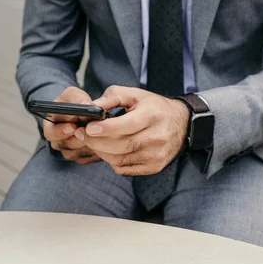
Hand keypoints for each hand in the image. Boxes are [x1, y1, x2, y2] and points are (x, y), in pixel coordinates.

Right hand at [43, 87, 101, 164]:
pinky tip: (104, 138)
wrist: (85, 112)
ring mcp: (69, 151)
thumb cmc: (75, 102)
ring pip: (79, 151)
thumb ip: (77, 99)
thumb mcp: (73, 95)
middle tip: (90, 129)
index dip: (61, 130)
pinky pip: (89, 156)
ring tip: (99, 131)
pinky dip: (97, 148)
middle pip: (66, 144)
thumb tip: (85, 105)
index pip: (51, 133)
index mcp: (50, 126)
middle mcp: (58, 141)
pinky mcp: (82, 157)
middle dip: (79, 136)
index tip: (73, 125)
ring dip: (90, 141)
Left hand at [74, 86, 189, 175]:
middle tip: (81, 134)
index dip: (105, 128)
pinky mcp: (154, 167)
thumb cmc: (153, 107)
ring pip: (120, 160)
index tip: (88, 127)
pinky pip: (125, 169)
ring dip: (101, 152)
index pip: (127, 125)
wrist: (181, 123)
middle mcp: (157, 137)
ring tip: (91, 142)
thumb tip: (91, 107)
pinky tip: (107, 150)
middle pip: (121, 145)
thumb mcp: (135, 94)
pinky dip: (111, 161)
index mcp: (153, 115)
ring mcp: (156, 155)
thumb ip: (112, 97)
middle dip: (96, 142)